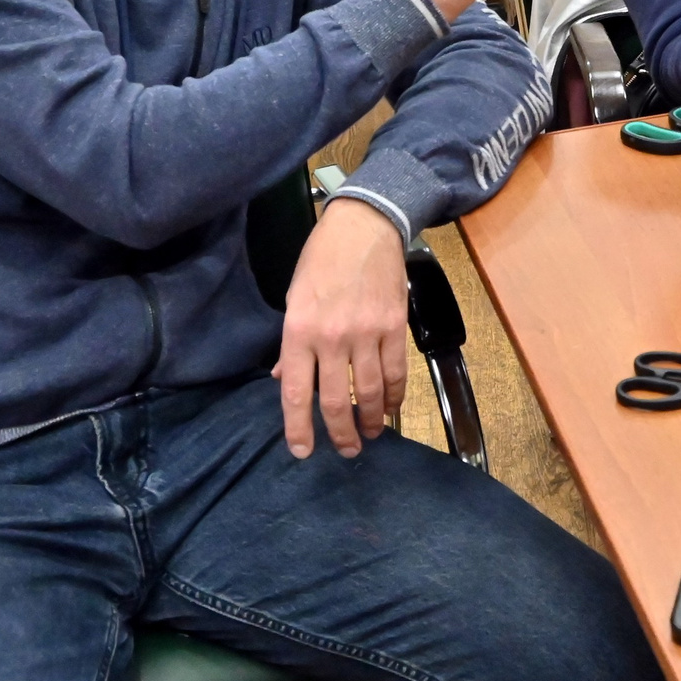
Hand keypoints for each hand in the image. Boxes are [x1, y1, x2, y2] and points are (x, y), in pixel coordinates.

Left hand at [274, 200, 409, 457]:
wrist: (364, 228)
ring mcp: (366, 333)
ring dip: (372, 421)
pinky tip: (392, 408)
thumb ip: (292, 345)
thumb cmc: (321, 261)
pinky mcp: (395, 327)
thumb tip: (284, 380)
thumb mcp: (294, 298)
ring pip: (370, 392)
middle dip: (340, 433)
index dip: (299, 428)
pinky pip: (396, 372)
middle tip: (346, 451)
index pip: (295, 392)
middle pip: (335, 400)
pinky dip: (395, 396)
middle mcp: (331, 337)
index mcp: (299, 331)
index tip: (303, 452)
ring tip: (371, 435)